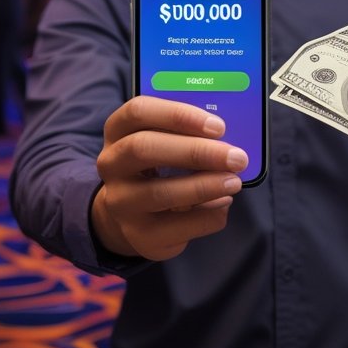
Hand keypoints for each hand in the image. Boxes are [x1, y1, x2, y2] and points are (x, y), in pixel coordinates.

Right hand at [91, 95, 246, 260]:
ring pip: (161, 193)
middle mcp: (111, 164)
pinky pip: (179, 226)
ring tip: (234, 182)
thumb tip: (229, 139)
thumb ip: (187, 133)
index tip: (217, 126)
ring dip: (205, 186)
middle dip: (197, 152)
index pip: (138, 112)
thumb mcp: (163, 141)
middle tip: (236, 157)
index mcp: (117, 131)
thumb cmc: (158, 166)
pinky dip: (209, 214)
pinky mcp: (139, 235)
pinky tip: (223, 202)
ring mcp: (121, 202)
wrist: (133, 213)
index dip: (178, 115)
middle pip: (145, 148)